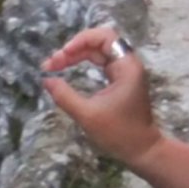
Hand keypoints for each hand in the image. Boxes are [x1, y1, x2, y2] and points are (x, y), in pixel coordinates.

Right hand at [40, 25, 159, 169]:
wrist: (142, 150)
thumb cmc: (119, 133)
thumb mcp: (87, 115)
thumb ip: (65, 96)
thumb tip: (46, 80)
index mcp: (127, 67)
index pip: (105, 36)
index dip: (81, 40)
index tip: (63, 54)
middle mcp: (128, 64)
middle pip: (99, 43)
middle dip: (74, 49)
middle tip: (52, 64)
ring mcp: (125, 72)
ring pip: (98, 53)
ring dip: (76, 56)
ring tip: (55, 66)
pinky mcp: (120, 81)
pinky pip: (101, 63)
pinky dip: (84, 64)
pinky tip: (69, 68)